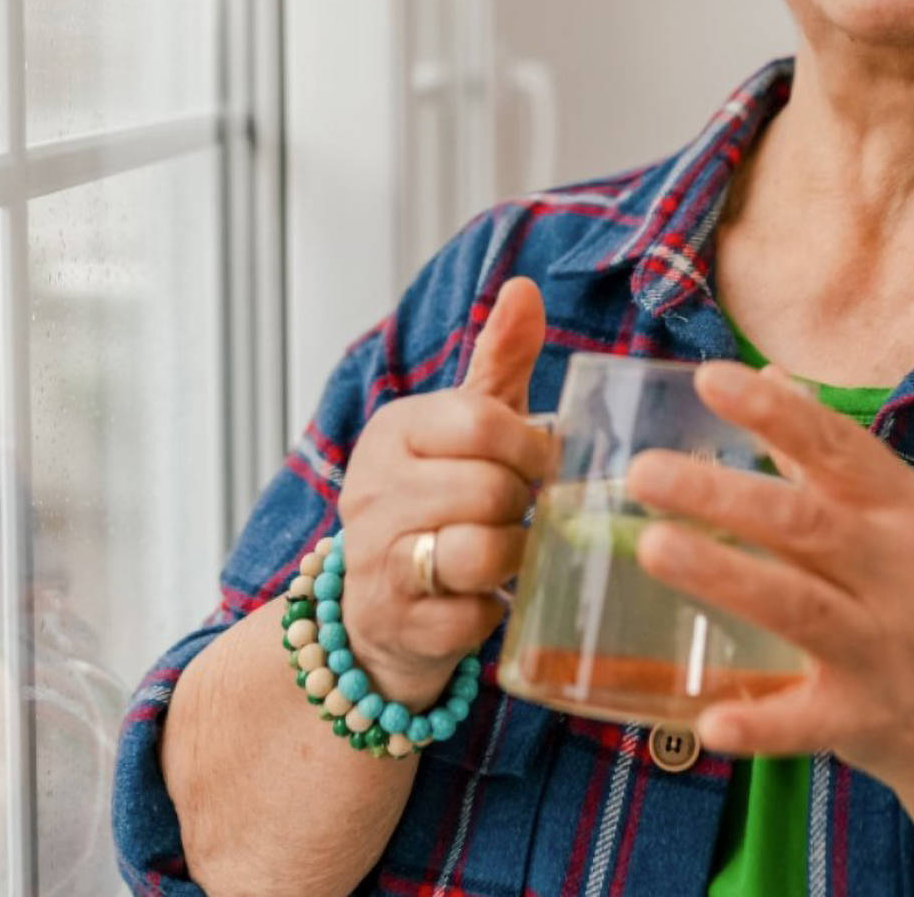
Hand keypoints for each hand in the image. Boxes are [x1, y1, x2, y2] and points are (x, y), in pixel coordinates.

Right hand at [335, 277, 553, 706]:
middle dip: (524, 504)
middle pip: (490, 489)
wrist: (380, 606)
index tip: (539, 462)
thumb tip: (523, 287)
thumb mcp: (467, 423)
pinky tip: (483, 597)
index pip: (481, 422)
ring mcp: (379, 563)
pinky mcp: (399, 626)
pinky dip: (494, 609)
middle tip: (522, 511)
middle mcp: (373, 493)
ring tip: (508, 549)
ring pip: (483, 551)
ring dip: (515, 555)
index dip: (530, 445)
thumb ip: (499, 358)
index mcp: (394, 431)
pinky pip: (475, 616)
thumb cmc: (439, 499)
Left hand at [624, 361, 913, 800]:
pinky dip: (759, 723)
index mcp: (904, 509)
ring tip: (654, 547)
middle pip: (805, 523)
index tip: (711, 379)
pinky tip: (708, 722)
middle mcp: (898, 572)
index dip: (776, 413)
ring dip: (725, 577)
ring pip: (799, 609)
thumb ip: (829, 456)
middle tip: (642, 472)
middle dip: (722, 495)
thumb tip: (771, 374)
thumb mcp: (897, 516)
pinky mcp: (864, 719)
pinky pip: (807, 722)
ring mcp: (883, 649)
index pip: (838, 447)